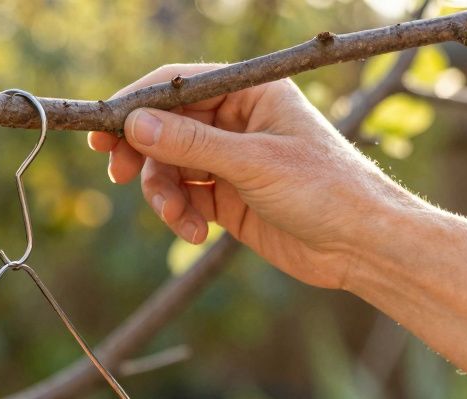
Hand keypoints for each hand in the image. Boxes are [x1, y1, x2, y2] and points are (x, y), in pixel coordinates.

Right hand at [89, 64, 422, 289]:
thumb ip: (191, 144)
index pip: (179, 85)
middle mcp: (238, 120)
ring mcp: (231, 160)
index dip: (138, 103)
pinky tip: (196, 235)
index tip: (105, 128)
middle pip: (166, 127)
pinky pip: (185, 198)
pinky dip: (181, 216)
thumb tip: (135, 123)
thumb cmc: (325, 190)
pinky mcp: (227, 198)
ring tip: (178, 218)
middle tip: (120, 173)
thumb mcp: (253, 163)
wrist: (361, 246)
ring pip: (171, 167)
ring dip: (164, 194)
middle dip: (144, 153)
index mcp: (251, 92)